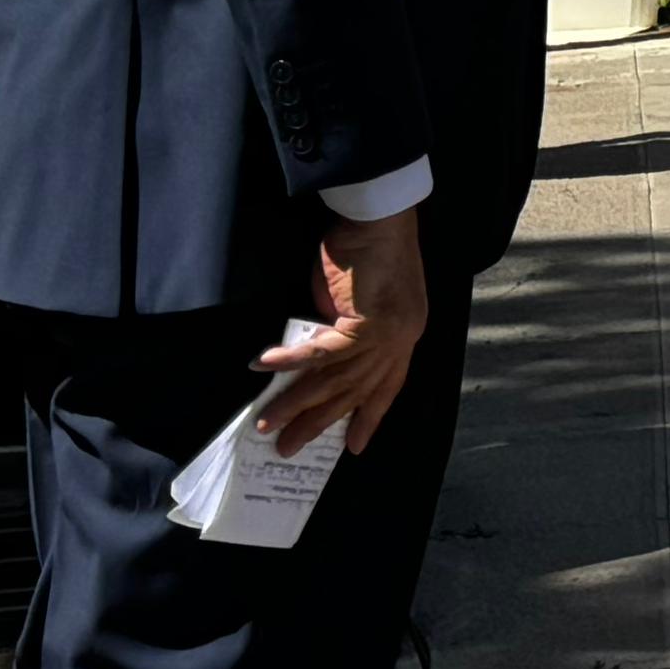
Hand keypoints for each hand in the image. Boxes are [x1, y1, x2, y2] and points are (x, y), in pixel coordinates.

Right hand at [258, 204, 429, 458]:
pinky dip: (292, 361)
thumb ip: (346, 333)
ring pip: (335, 380)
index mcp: (405, 335)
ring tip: (266, 423)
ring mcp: (387, 334)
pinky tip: (264, 368)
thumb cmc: (367, 253)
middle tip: (287, 449)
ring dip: (296, 402)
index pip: (388, 386)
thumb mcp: (358, 303)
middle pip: (356, 393)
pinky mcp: (367, 322)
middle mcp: (401, 340)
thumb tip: (315, 361)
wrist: (380, 219)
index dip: (370, 416)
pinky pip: (323, 351)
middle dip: (320, 423)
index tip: (355, 446)